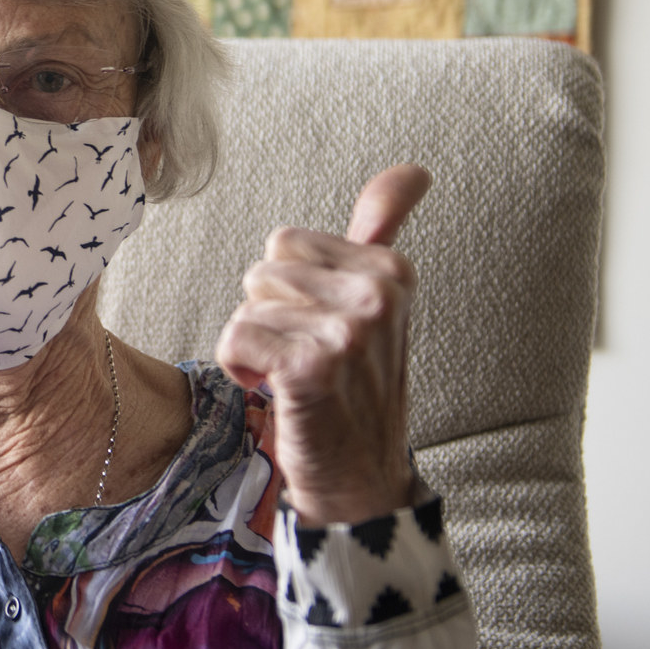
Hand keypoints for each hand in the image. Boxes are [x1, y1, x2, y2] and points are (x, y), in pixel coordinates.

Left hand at [215, 165, 430, 525]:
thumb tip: (413, 169)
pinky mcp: (313, 366)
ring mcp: (348, 331)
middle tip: (306, 357)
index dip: (289, 290)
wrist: (358, 479)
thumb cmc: (353, 387)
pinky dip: (240, 367)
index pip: (288, 243)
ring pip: (247, 304)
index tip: (324, 331)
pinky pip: (236, 337)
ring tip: (294, 376)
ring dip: (256, 344)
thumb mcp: (374, 302)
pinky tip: (274, 392)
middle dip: (269, 312)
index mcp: (392, 270)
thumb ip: (382, 229)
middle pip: (263, 268)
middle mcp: (378, 294)